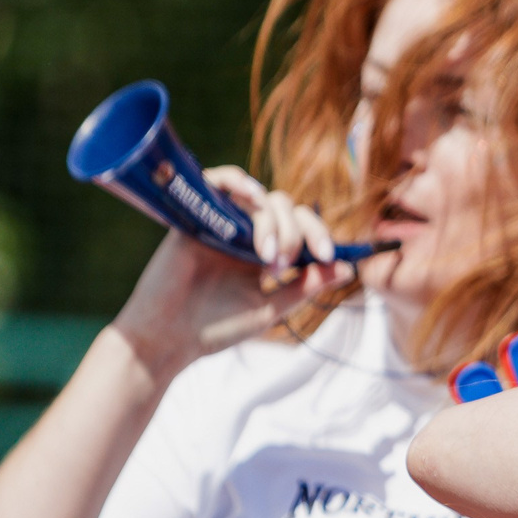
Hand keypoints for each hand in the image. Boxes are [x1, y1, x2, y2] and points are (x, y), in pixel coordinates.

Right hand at [105, 167, 357, 379]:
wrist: (170, 337)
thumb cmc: (217, 328)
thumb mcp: (271, 307)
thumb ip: (305, 285)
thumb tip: (348, 267)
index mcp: (267, 253)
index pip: (302, 228)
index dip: (320, 235)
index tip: (329, 256)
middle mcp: (246, 233)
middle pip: (285, 209)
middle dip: (296, 233)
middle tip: (281, 264)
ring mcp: (222, 222)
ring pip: (261, 198)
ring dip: (273, 221)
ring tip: (268, 253)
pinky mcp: (196, 215)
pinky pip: (219, 181)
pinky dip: (238, 180)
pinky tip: (252, 196)